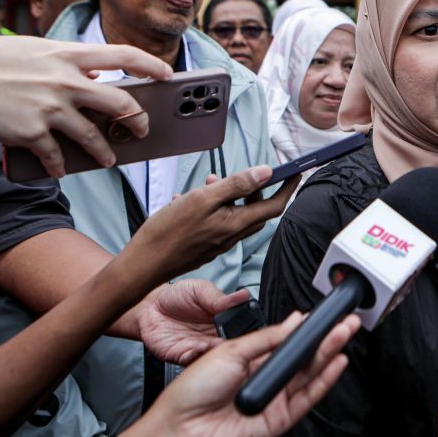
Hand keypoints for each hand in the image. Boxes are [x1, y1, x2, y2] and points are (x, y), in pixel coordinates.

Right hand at [0, 36, 172, 177]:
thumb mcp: (32, 51)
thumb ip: (65, 62)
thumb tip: (94, 76)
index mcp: (66, 54)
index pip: (122, 55)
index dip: (151, 64)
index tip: (168, 74)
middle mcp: (64, 80)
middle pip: (122, 102)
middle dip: (139, 120)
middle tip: (143, 129)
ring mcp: (49, 107)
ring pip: (94, 137)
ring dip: (105, 153)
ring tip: (108, 159)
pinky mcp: (30, 133)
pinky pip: (56, 157)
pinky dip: (58, 166)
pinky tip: (58, 170)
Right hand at [122, 166, 299, 285]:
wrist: (143, 264)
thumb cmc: (168, 232)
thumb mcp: (203, 199)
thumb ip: (236, 186)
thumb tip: (266, 173)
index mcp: (235, 225)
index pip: (274, 206)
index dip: (287, 187)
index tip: (295, 172)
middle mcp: (231, 237)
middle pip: (256, 211)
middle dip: (253, 190)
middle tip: (239, 175)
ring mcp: (218, 243)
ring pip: (234, 215)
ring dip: (228, 197)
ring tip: (209, 183)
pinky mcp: (205, 246)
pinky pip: (217, 223)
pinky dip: (212, 208)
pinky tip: (189, 200)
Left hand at [139, 281, 249, 365]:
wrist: (149, 306)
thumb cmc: (175, 296)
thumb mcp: (200, 289)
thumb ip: (220, 297)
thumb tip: (243, 295)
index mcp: (222, 320)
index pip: (239, 329)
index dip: (245, 331)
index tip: (249, 329)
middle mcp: (212, 336)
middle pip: (229, 345)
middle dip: (232, 344)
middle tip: (232, 338)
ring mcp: (199, 347)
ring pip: (213, 356)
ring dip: (216, 352)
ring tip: (217, 343)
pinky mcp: (183, 355)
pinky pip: (193, 360)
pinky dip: (197, 356)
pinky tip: (200, 348)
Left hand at [154, 311, 357, 436]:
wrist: (181, 429)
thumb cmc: (193, 391)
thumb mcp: (231, 351)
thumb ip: (266, 338)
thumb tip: (292, 323)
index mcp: (252, 361)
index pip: (287, 342)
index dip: (306, 329)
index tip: (323, 315)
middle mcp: (266, 380)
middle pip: (303, 357)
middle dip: (326, 337)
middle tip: (344, 321)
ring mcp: (275, 400)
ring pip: (310, 374)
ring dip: (329, 352)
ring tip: (344, 332)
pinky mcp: (281, 419)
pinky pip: (308, 398)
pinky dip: (325, 380)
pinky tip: (336, 362)